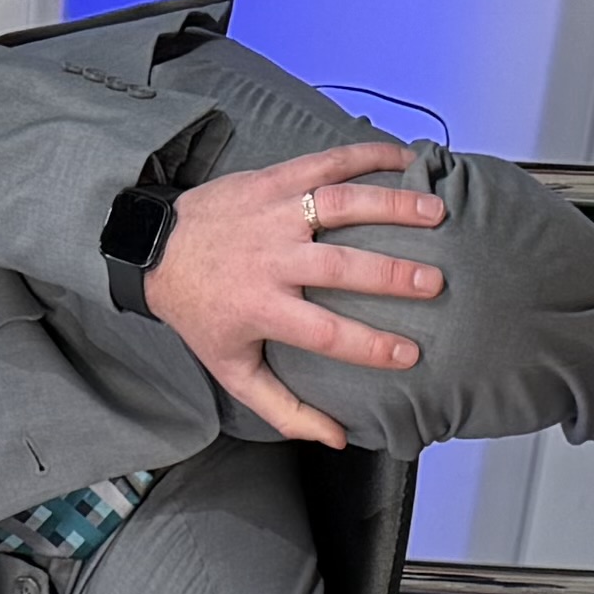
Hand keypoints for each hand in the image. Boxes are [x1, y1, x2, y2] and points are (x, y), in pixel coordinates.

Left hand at [142, 141, 446, 448]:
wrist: (158, 250)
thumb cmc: (203, 315)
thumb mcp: (233, 371)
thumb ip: (284, 408)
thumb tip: (335, 438)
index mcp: (262, 308)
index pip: (325, 332)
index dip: (369, 346)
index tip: (410, 354)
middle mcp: (271, 258)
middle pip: (341, 267)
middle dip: (391, 274)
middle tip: (435, 281)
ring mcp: (274, 213)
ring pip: (340, 204)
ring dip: (391, 204)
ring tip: (435, 211)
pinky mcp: (274, 179)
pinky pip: (326, 161)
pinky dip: (367, 155)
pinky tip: (404, 157)